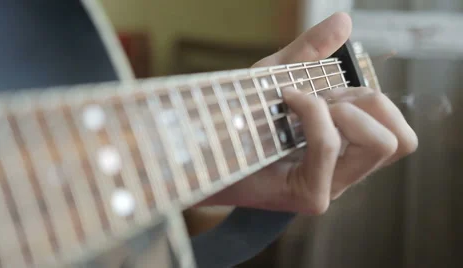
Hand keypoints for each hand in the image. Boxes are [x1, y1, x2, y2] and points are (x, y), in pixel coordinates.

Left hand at [197, 12, 417, 214]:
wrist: (205, 148)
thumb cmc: (242, 118)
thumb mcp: (280, 78)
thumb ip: (311, 53)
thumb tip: (344, 20)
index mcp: (348, 152)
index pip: (400, 136)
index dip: (375, 103)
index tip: (331, 93)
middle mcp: (346, 174)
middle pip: (401, 141)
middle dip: (363, 103)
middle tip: (319, 98)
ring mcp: (332, 188)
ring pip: (379, 143)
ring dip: (340, 109)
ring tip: (302, 105)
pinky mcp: (311, 195)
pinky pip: (329, 144)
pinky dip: (311, 113)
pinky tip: (287, 102)